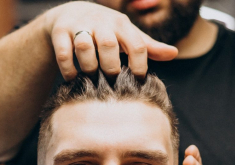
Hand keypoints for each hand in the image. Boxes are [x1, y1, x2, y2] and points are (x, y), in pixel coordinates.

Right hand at [42, 1, 177, 80]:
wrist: (71, 15)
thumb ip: (148, 47)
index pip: (136, 45)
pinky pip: (63, 54)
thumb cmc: (106, 30)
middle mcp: (101, 22)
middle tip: (110, 79)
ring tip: (90, 78)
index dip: (139, 65)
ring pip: (84, 47)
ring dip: (88, 67)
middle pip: (109, 45)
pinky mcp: (60, 32)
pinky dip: (68, 69)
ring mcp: (79, 26)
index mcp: (122, 24)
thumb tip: (174, 54)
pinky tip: (72, 77)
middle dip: (110, 67)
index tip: (136, 80)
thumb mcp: (127, 35)